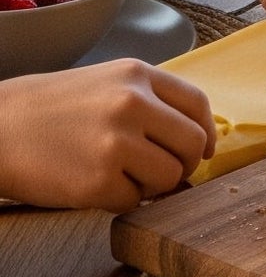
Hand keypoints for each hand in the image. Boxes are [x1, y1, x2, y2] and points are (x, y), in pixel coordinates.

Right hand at [0, 60, 214, 211]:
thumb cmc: (49, 110)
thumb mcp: (105, 84)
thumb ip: (150, 102)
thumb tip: (194, 140)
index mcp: (137, 74)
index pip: (198, 104)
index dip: (205, 133)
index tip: (203, 150)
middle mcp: (132, 103)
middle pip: (193, 144)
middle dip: (183, 165)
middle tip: (160, 173)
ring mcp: (116, 141)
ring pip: (170, 177)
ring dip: (151, 186)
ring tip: (120, 176)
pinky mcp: (98, 180)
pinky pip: (135, 201)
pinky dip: (120, 201)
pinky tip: (94, 185)